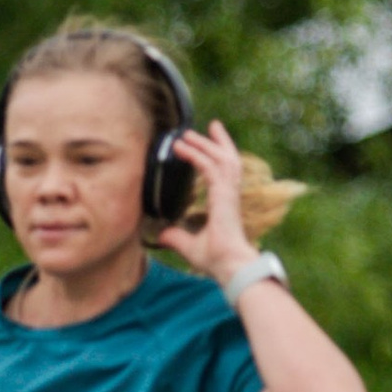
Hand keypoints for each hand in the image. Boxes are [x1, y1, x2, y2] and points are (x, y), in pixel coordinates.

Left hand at [152, 120, 254, 277]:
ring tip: (189, 133)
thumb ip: (176, 237)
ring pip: (219, 158)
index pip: (224, 172)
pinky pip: (208, 167)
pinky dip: (196, 155)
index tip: (211, 144)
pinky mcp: (223, 194)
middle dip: (218, 142)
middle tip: (210, 126)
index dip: (218, 156)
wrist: (230, 265)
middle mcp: (229, 194)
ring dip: (204, 144)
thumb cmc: (217, 259)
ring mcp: (228, 193)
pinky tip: (183, 147)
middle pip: (228, 159)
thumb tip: (161, 235)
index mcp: (225, 203)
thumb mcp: (189, 245)